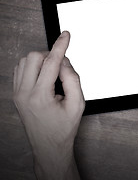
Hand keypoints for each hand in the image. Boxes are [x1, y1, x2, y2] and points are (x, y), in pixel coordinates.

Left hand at [13, 31, 84, 179]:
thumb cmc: (64, 128)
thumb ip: (73, 79)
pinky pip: (20, 69)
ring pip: (24, 61)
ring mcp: (17, 94)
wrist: (49, 145)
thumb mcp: (78, 104)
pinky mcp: (16, 94)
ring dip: (41, 61)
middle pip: (34, 57)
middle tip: (63, 68)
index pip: (51, 62)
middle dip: (50, 56)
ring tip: (53, 76)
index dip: (61, 46)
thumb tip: (64, 62)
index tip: (66, 35)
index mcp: (40, 96)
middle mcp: (24, 93)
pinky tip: (44, 77)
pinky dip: (33, 67)